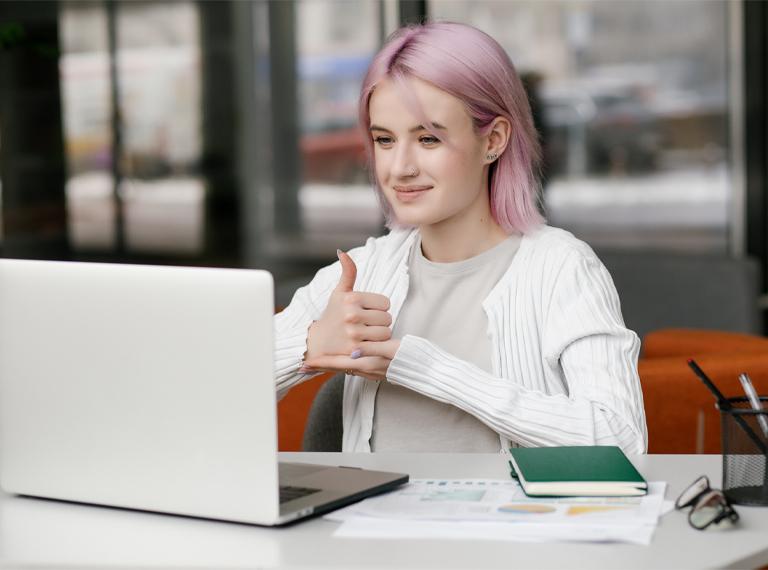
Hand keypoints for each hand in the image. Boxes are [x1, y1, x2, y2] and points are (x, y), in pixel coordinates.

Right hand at [303, 250, 394, 377]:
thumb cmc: (332, 315)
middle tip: (365, 325)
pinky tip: (366, 345)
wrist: (317, 342)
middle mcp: (352, 315)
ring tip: (366, 335)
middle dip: (379, 322)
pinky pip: (380, 346)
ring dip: (379, 336)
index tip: (366, 312)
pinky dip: (376, 347)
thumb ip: (347, 273)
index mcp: (351, 298)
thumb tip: (342, 251)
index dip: (378, 308)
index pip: (385, 303)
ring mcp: (354, 333)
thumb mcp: (339, 292)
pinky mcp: (356, 350)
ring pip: (386, 333)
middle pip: (387, 318)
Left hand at [304, 338, 400, 380]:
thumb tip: (354, 350)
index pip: (338, 364)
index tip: (306, 362)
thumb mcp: (391, 350)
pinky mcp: (376, 370)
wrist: (423, 369)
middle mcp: (367, 369)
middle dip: (323, 365)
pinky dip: (344, 364)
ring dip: (332, 365)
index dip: (322, 363)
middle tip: (306, 365)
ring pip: (345, 368)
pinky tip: (343, 359)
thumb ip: (372, 350)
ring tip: (320, 361)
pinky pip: (354, 368)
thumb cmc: (409, 357)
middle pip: (338, 367)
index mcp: (367, 363)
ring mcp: (371, 371)